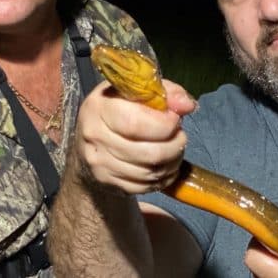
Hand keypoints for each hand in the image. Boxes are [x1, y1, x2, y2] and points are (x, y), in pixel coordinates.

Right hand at [74, 78, 196, 193]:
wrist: (90, 141)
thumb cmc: (118, 109)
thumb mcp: (137, 91)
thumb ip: (165, 92)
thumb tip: (187, 105)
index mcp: (99, 107)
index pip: (135, 122)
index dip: (164, 124)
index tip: (175, 119)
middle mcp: (95, 136)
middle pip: (148, 152)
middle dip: (174, 145)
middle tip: (180, 135)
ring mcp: (100, 163)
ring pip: (150, 172)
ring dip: (172, 162)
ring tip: (175, 148)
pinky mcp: (108, 183)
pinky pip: (145, 186)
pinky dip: (164, 178)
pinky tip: (166, 164)